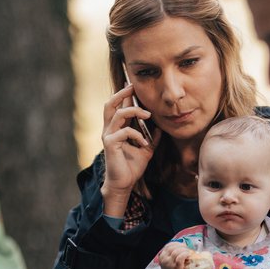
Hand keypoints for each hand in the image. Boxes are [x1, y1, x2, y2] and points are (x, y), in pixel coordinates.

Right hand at [101, 85, 159, 214]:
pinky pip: (124, 132)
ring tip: (148, 115)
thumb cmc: (132, 166)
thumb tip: (160, 128)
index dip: (124, 95)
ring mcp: (108, 136)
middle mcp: (110, 130)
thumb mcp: (147, 150)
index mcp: (117, 129)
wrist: (124, 183)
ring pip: (118, 114)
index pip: (118, 107)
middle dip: (121, 93)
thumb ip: (152, 138)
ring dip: (134, 111)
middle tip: (133, 87)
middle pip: (109, 104)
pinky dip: (137, 135)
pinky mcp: (110, 145)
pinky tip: (144, 143)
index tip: (134, 85)